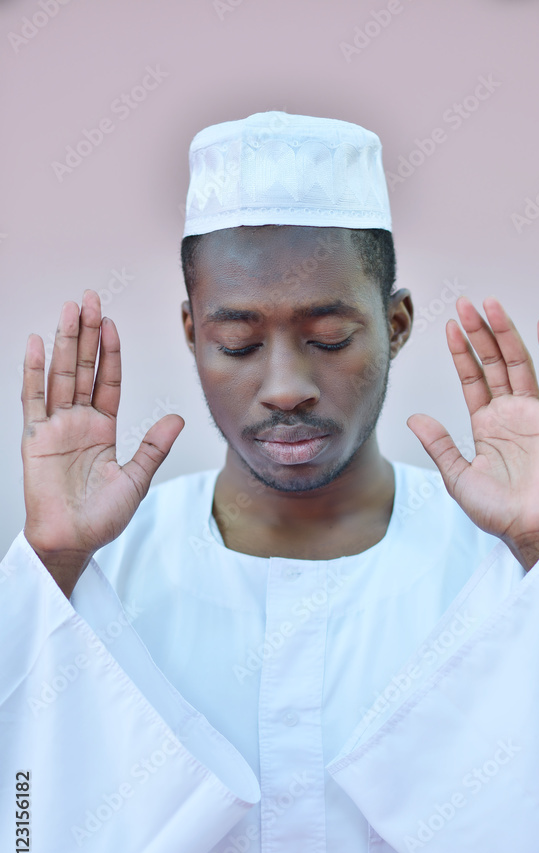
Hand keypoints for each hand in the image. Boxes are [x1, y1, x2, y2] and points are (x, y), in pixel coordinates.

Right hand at [21, 290, 184, 595]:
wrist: (73, 540)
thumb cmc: (102, 517)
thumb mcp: (137, 479)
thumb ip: (154, 446)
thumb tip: (178, 417)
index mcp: (102, 429)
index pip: (108, 381)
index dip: (110, 352)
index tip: (112, 322)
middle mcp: (77, 422)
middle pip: (83, 368)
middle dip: (87, 333)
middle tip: (89, 298)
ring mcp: (54, 427)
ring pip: (61, 375)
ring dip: (64, 342)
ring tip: (69, 309)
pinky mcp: (35, 438)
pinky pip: (32, 399)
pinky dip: (33, 372)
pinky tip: (36, 344)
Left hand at [407, 296, 538, 570]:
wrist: (526, 528)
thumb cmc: (494, 509)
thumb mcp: (456, 474)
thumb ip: (439, 444)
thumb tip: (415, 417)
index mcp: (485, 424)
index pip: (472, 378)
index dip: (461, 352)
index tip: (449, 326)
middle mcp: (508, 413)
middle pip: (493, 363)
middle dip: (479, 333)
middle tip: (465, 303)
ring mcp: (532, 413)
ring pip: (518, 363)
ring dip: (505, 334)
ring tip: (490, 306)